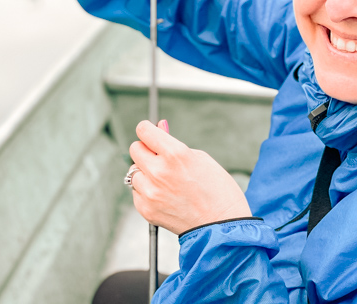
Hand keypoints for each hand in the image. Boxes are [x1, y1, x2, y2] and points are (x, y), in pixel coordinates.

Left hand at [129, 120, 250, 234]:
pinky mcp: (147, 210)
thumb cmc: (217, 190)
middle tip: (159, 157)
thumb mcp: (200, 158)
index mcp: (175, 154)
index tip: (151, 134)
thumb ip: (174, 143)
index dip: (148, 130)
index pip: (144, 130)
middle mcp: (159, 172)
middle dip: (146, 150)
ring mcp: (151, 192)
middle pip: (135, 149)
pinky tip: (164, 195)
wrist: (222, 228)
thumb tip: (159, 127)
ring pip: (134, 172)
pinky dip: (146, 191)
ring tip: (165, 181)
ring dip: (145, 172)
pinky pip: (137, 192)